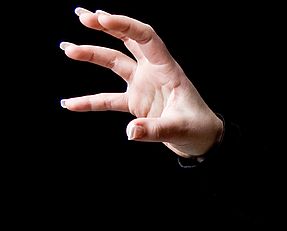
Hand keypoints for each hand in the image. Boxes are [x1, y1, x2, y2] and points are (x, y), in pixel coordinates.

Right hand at [60, 7, 223, 158]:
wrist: (202, 141)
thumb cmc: (198, 129)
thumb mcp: (180, 129)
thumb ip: (156, 130)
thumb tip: (131, 132)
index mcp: (167, 69)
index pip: (145, 37)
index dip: (124, 25)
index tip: (100, 18)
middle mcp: (152, 72)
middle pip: (126, 41)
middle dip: (105, 26)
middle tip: (82, 16)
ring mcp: (141, 85)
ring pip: (113, 63)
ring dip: (91, 54)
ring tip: (67, 48)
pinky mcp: (135, 102)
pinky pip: (107, 100)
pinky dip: (89, 102)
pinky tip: (69, 103)